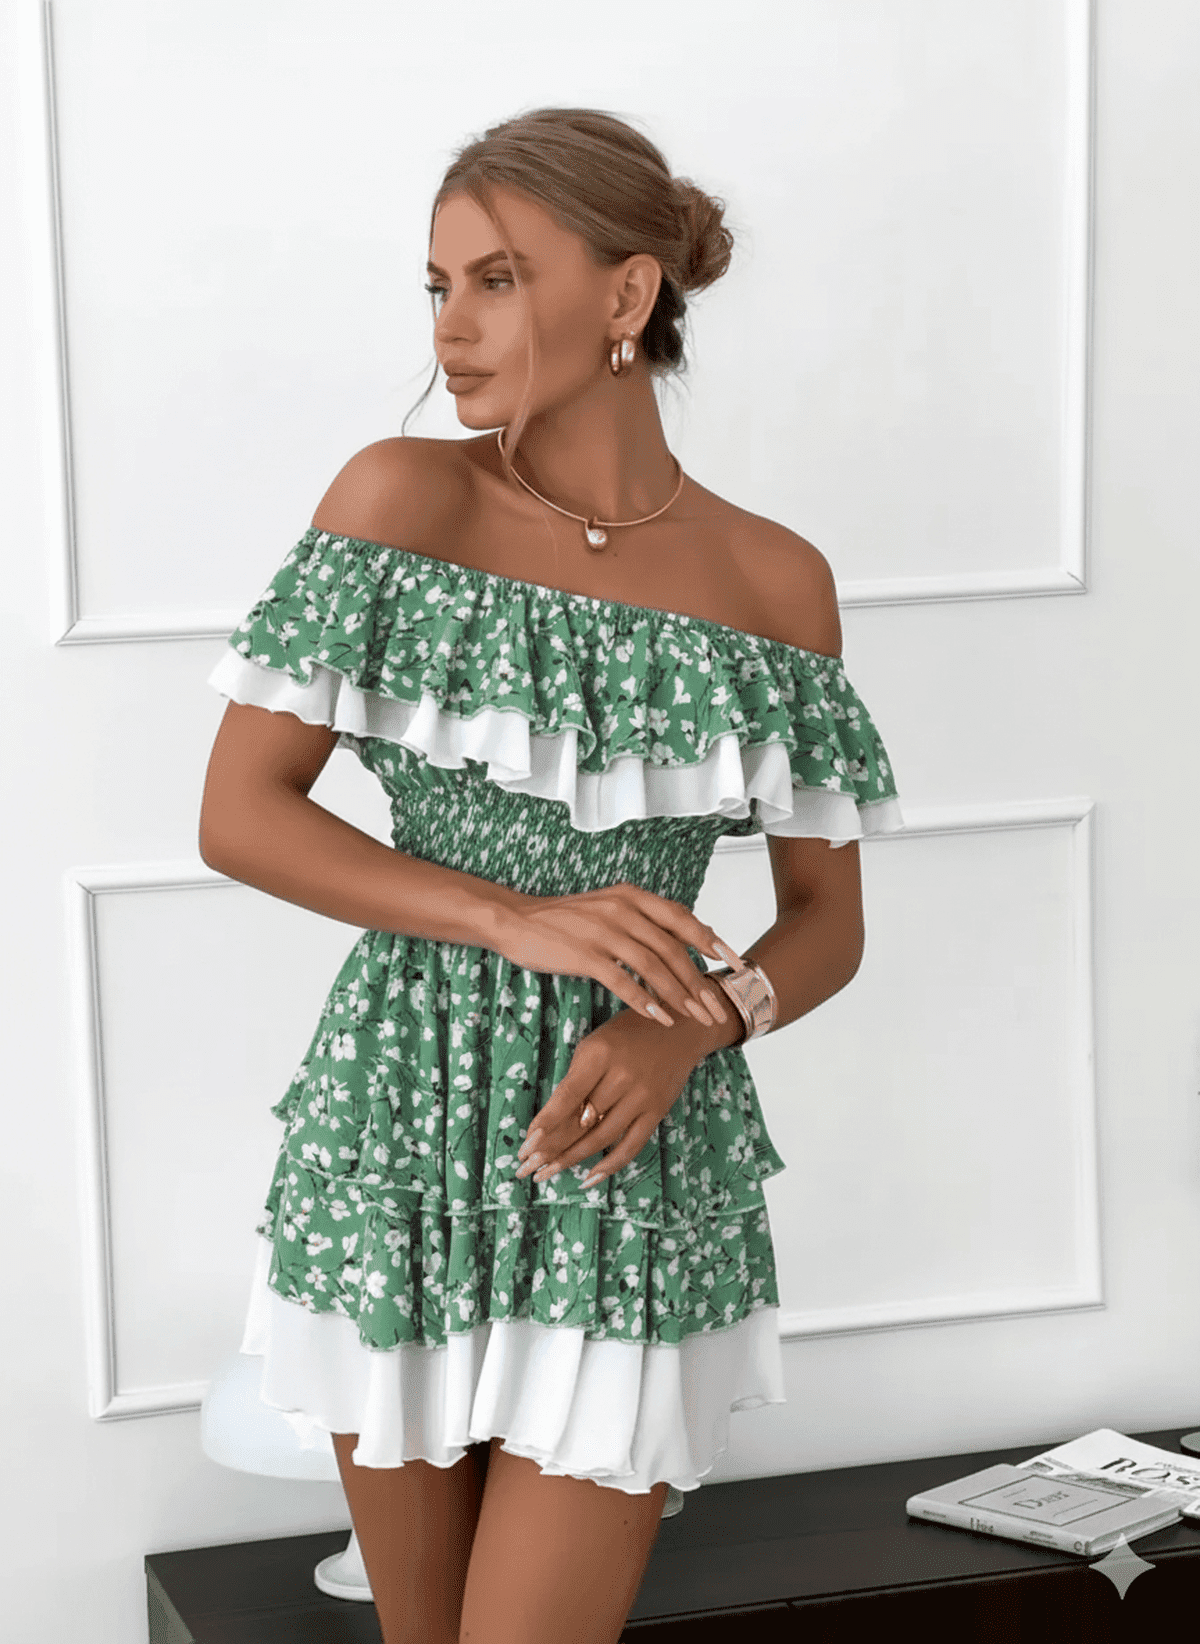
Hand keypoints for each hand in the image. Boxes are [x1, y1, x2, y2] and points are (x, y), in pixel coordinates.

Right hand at [495, 880, 739, 1032]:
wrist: (517, 920)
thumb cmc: (566, 919)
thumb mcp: (609, 908)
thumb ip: (644, 920)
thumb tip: (684, 939)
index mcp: (632, 896)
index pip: (683, 918)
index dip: (712, 941)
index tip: (735, 964)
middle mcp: (623, 909)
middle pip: (673, 948)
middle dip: (699, 981)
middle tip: (716, 1007)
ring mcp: (604, 931)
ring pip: (654, 966)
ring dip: (678, 995)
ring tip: (695, 1018)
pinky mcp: (585, 954)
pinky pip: (623, 981)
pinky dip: (644, 1001)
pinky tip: (659, 1018)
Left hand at [513, 1007, 723, 1190]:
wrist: (679, 1029)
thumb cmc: (627, 1034)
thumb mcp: (595, 1044)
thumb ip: (576, 1078)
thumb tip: (551, 1121)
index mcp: (600, 1055)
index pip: (567, 1096)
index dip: (545, 1123)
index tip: (525, 1145)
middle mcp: (622, 1077)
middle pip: (581, 1122)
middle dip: (551, 1148)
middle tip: (526, 1168)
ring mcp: (642, 1097)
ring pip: (602, 1138)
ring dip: (571, 1159)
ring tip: (546, 1174)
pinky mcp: (658, 1111)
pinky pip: (632, 1146)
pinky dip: (610, 1166)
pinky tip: (588, 1178)